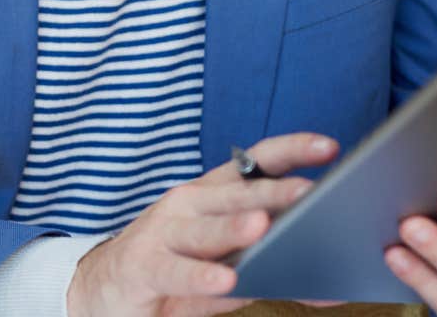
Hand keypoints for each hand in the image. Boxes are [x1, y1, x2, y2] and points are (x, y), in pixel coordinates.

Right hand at [65, 131, 339, 316]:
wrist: (107, 290)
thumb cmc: (176, 271)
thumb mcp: (226, 267)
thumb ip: (273, 271)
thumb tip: (330, 288)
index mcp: (213, 194)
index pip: (255, 163)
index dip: (290, 150)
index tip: (329, 147)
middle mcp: (189, 203)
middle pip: (236, 193)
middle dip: (273, 192)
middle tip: (309, 192)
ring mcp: (164, 232)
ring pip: (205, 229)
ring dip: (233, 228)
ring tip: (261, 228)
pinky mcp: (144, 265)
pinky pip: (176, 270)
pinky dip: (200, 276)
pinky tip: (224, 280)